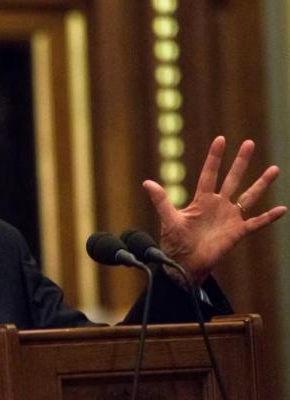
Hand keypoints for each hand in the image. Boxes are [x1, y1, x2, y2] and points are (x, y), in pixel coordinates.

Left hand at [143, 136, 286, 284]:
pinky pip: (256, 223)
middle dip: (240, 161)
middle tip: (249, 142)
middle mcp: (218, 205)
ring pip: (249, 196)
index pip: (209, 173)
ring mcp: (229, 218)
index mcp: (202, 200)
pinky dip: (268, 217)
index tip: (220, 139)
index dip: (214, 157)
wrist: (185, 264)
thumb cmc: (175, 242)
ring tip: (274, 169)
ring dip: (261, 183)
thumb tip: (147, 183)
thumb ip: (161, 200)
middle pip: (232, 178)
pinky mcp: (237, 232)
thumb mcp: (169, 219)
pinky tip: (281, 209)